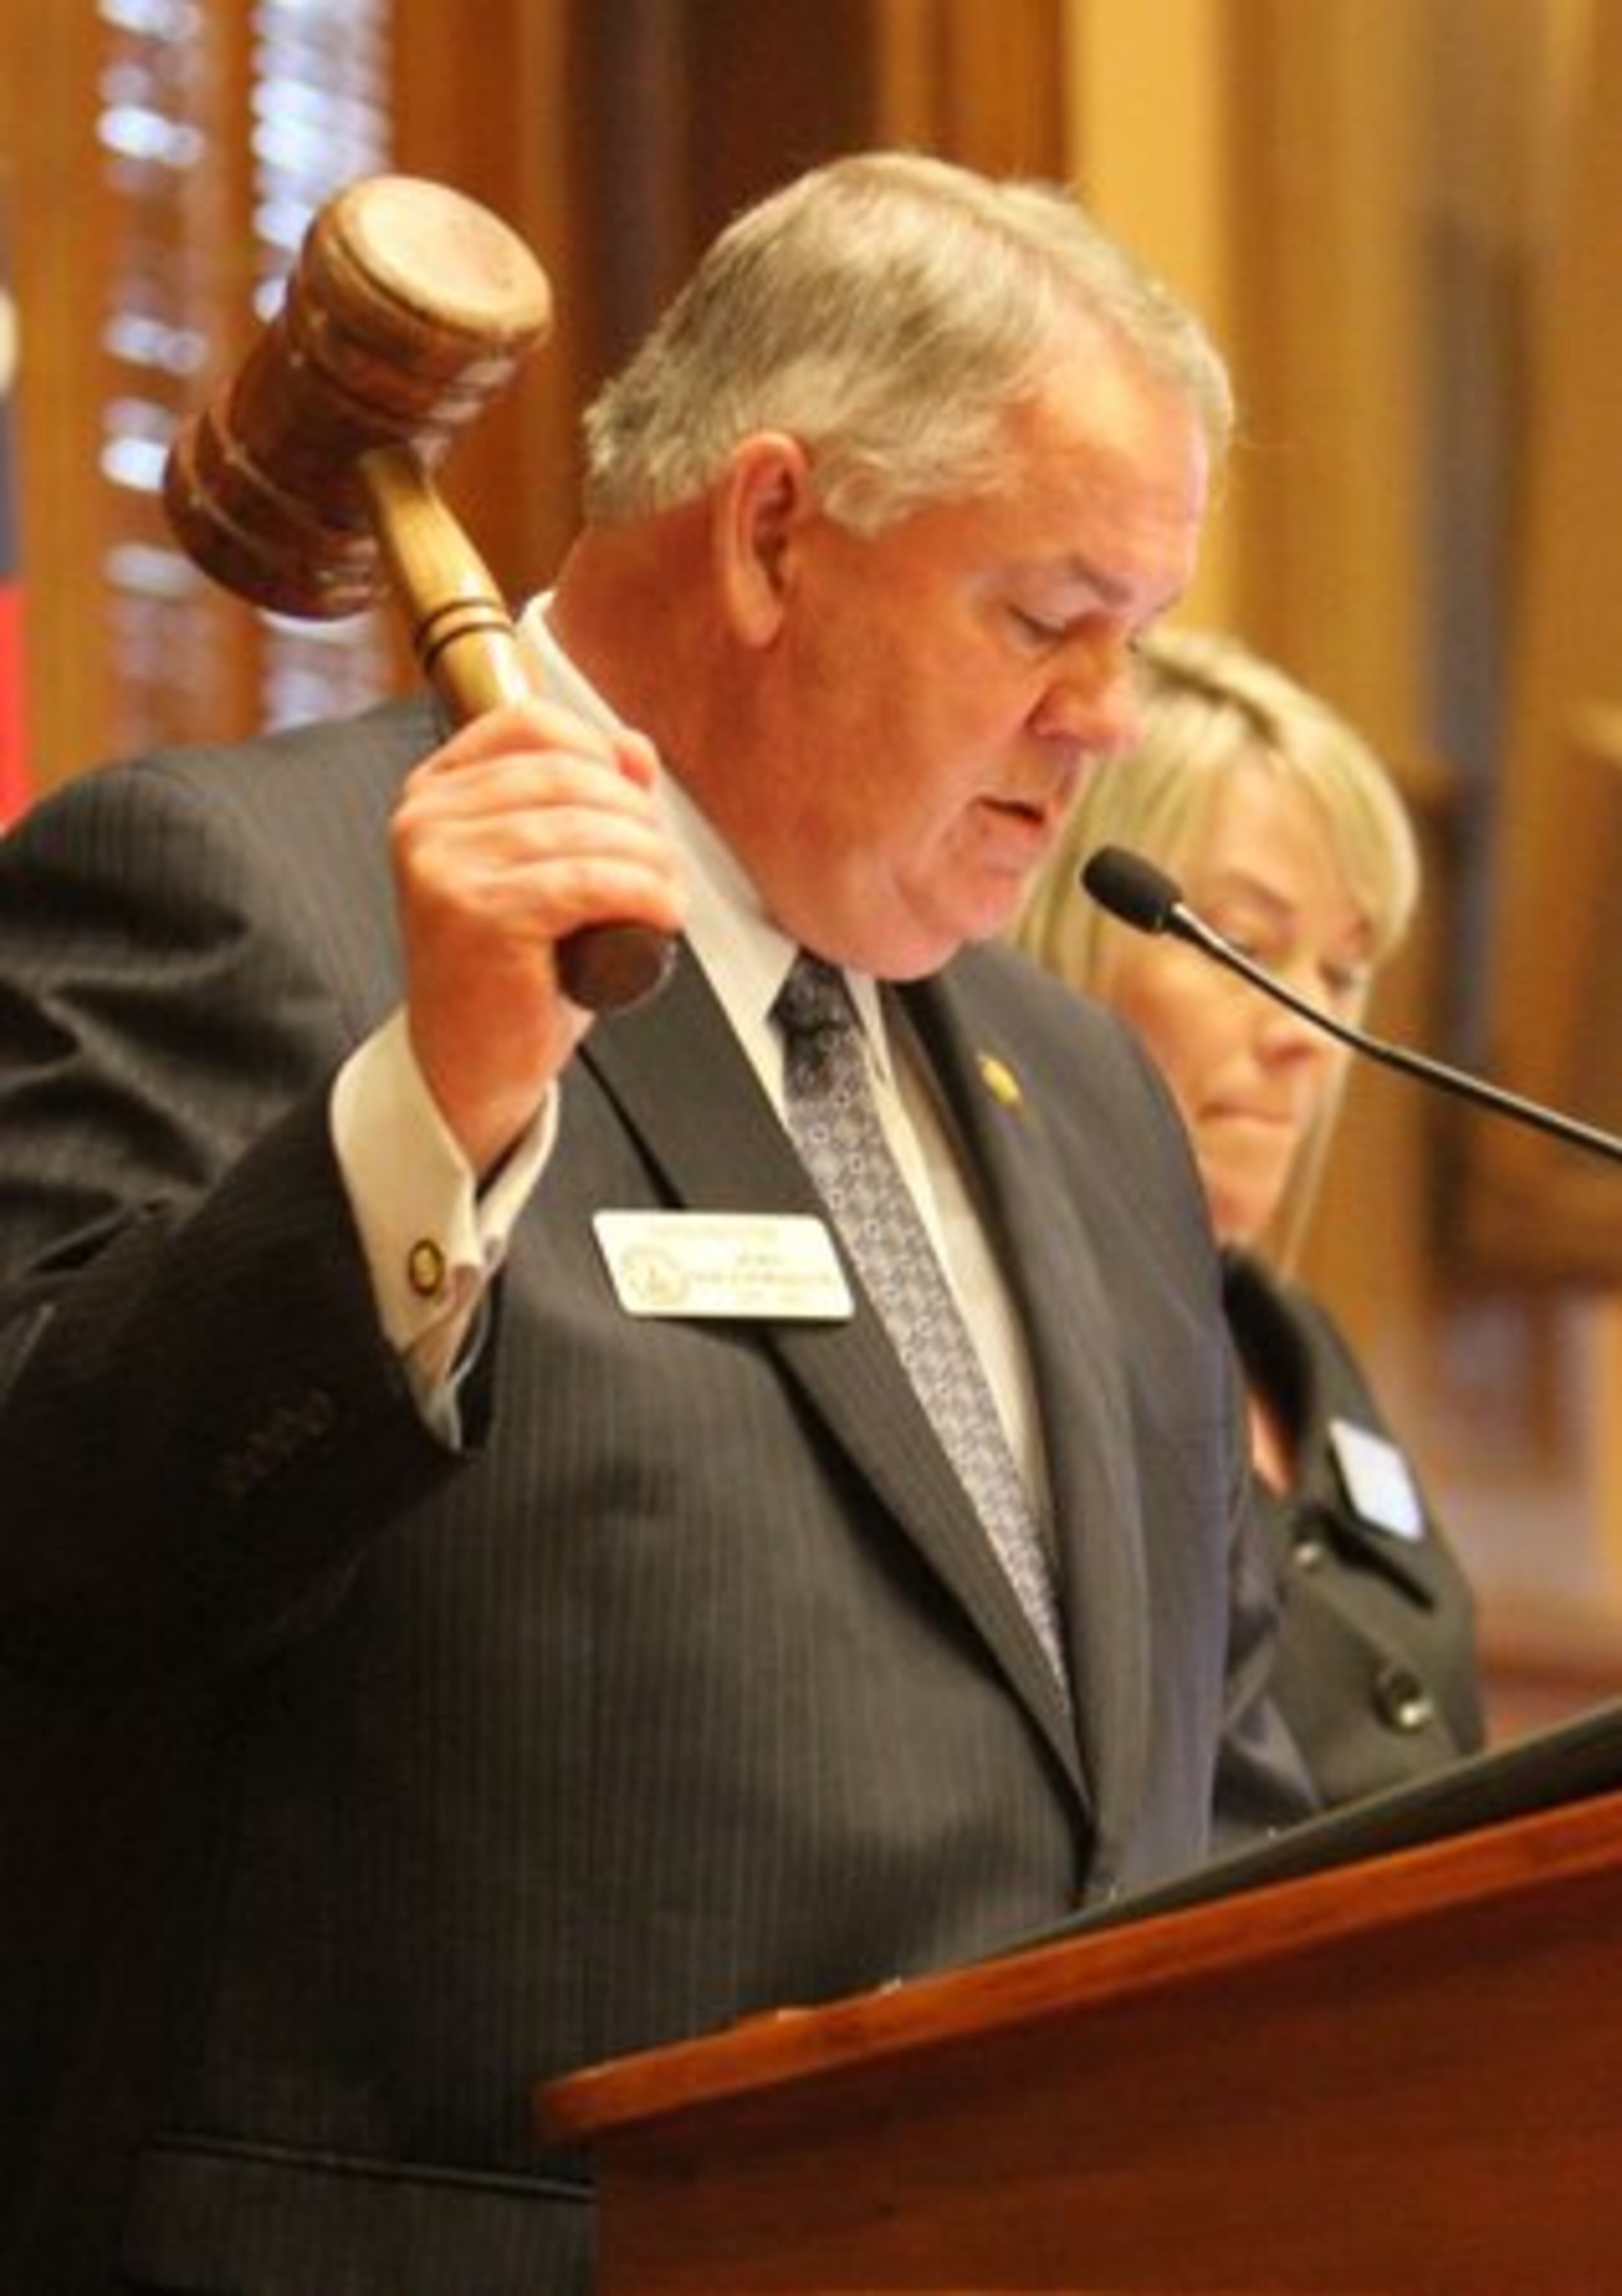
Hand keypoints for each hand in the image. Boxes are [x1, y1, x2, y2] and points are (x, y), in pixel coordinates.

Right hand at [390, 700, 685, 1175]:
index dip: (597, 752)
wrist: (469, 1062)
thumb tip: (633, 747)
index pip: (529, 724)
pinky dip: (643, 893)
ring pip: (585, 828)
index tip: (630, 799)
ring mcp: (447, 867)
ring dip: (649, 859)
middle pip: (567, 775)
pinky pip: (591, 881)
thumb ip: (581, 799)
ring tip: (663, 893)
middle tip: (659, 862)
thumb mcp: (543, 867)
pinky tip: (662, 914)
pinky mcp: (480, 914)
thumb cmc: (507, 970)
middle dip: (635, 817)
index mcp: (433, 794)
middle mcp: (427, 822)